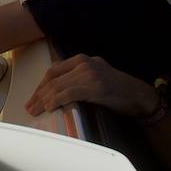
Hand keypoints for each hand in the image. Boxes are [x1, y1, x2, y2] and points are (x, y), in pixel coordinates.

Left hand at [24, 55, 159, 118]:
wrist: (140, 96)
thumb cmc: (118, 90)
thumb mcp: (95, 77)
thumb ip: (78, 79)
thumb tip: (57, 92)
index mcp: (82, 59)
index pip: (54, 70)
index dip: (41, 84)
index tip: (34, 97)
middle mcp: (83, 62)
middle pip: (53, 77)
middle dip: (39, 93)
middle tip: (30, 107)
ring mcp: (89, 73)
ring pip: (58, 85)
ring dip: (44, 99)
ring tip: (36, 110)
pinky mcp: (94, 86)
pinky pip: (69, 92)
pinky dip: (57, 100)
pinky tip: (50, 107)